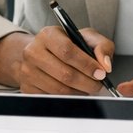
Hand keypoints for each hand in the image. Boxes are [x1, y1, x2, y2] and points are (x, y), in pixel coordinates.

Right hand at [0, 25, 114, 94]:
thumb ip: (102, 46)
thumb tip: (106, 64)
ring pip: (59, 89)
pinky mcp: (27, 87)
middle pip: (64, 74)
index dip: (87, 65)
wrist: (42, 53)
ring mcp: (27, 70)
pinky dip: (68, 97)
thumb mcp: (87, 38)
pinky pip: (51, 98)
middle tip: (97, 84)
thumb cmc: (67, 45)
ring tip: (87, 87)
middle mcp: (33, 51)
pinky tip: (74, 90)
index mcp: (48, 35)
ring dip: (79, 92)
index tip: (101, 73)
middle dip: (87, 83)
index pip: (68, 51)